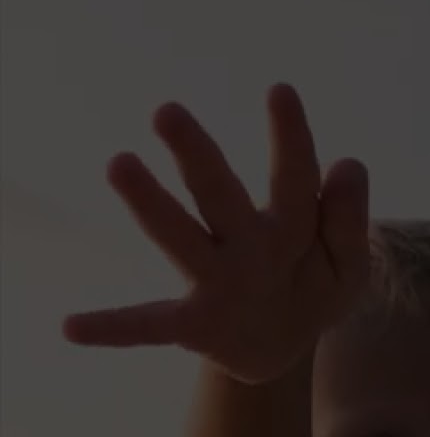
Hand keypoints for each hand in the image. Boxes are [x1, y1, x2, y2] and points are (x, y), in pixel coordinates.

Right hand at [62, 84, 370, 384]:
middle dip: (197, 154)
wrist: (283, 347)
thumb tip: (348, 163)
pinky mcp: (193, 325)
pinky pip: (149, 324)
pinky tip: (71, 327)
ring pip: (183, 239)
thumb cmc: (313, 287)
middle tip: (167, 111)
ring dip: (153, 204)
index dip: (292, 137)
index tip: (281, 90)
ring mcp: (215, 281)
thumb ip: (350, 222)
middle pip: (220, 194)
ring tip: (119, 164)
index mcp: (289, 225)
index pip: (294, 177)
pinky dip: (112, 326)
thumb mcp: (347, 265)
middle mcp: (244, 243)